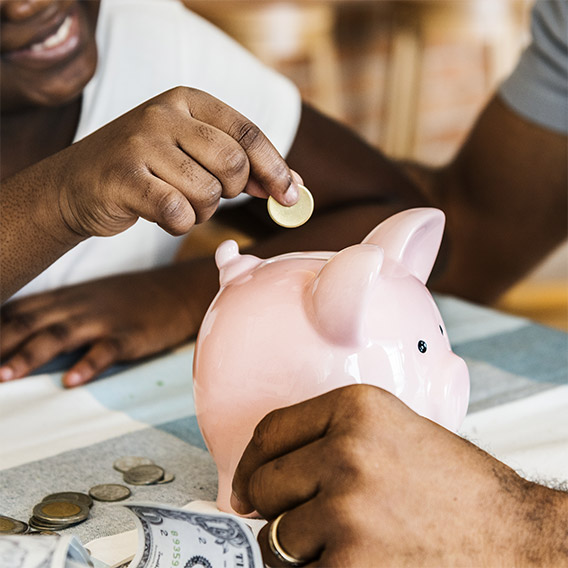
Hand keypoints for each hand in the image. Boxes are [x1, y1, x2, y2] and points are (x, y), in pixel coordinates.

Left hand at [0, 261, 209, 386]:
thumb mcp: (89, 298)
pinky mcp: (131, 333)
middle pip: (30, 322)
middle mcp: (79, 305)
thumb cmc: (130, 299)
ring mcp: (106, 319)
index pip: (16, 312)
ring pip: (61, 334)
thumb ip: (55, 312)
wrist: (178, 291)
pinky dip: (89, 364)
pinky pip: (107, 348)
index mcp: (66, 298)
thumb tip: (17, 334)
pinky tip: (72, 381)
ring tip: (6, 375)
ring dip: (31, 354)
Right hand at [55, 86, 298, 238]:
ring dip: (202, 212)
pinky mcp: (122, 177)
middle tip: (211, 195)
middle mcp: (164, 113)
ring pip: (208, 193)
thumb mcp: (194, 154)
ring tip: (178, 202)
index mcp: (187, 101)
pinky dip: (179, 224)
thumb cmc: (148, 171)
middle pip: (233, 163)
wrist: (77, 185)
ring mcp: (139, 143)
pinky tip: (162, 215)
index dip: (275, 168)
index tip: (291, 195)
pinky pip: (177, 213)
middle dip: (232, 191)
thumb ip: (241, 164)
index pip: (248, 133)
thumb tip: (294, 186)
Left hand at [231, 385, 562, 566]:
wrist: (514, 537)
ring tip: (345, 542)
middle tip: (306, 517)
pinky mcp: (350, 566)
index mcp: (356, 407)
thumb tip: (262, 476)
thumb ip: (330, 437)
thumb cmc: (453, 486)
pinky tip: (354, 561)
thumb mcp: (393, 430)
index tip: (249, 486)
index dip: (252, 463)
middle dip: (275, 507)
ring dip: (298, 547)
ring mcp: (347, 510)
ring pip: (276, 536)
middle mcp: (347, 451)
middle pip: (265, 484)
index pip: (270, 432)